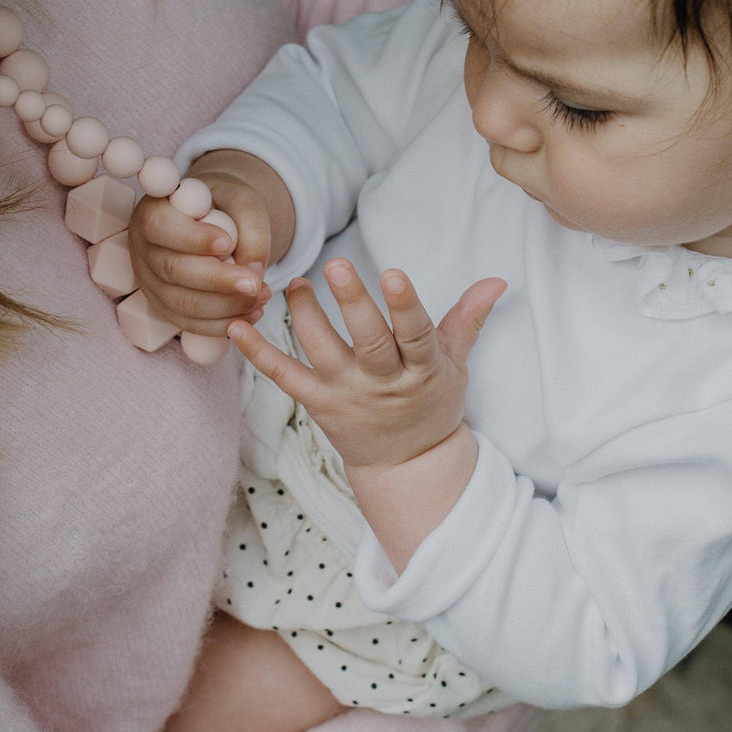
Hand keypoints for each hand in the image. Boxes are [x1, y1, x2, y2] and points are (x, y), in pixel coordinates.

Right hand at [128, 150, 293, 333]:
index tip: (227, 243)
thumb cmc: (226, 205)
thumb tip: (253, 271)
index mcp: (153, 211)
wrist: (218, 221)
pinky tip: (251, 313)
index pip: (160, 226)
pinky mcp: (165, 306)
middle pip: (171, 270)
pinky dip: (222, 323)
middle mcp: (144, 247)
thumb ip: (250, 228)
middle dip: (217, 281)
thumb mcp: (243, 200)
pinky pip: (190, 323)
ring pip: (182, 303)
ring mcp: (150, 281)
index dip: (192, 238)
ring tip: (261, 296)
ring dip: (225, 306)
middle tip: (254, 284)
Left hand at [227, 260, 504, 472]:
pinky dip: (257, 353)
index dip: (405, 305)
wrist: (407, 465)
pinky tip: (235, 327)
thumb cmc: (431, 404)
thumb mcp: (455, 365)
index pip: (415, 334)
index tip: (393, 273)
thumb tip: (496, 280)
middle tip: (334, 266)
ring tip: (296, 283)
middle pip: (368, 341)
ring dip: (306, 315)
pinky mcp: (318, 404)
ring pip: (323, 353)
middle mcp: (382, 383)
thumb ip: (467, 319)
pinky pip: (283, 377)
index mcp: (421, 369)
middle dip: (352, 303)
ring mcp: (347, 394)